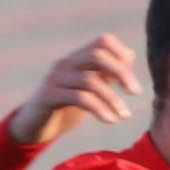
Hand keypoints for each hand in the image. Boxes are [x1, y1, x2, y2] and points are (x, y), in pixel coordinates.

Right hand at [9, 34, 140, 148]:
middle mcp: (66, 63)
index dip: (121, 55)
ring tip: (124, 116)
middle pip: (98, 55)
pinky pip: (79, 98)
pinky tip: (110, 120)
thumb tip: (129, 55)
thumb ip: (106, 73)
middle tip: (136, 93)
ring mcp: (55, 78)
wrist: (33, 128)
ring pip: (90, 80)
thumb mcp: (88, 89)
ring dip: (112, 99)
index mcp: (77, 59)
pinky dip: (99, 109)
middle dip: (121, 72)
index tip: (132, 80)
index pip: (103, 41)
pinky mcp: (49, 96)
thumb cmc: (65, 108)